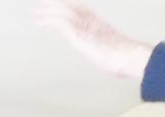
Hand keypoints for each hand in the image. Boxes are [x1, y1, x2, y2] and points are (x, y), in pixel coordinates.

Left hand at [34, 0, 152, 79]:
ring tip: (34, 13)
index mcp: (100, 24)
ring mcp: (85, 26)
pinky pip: (60, 21)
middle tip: (40, 7)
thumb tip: (114, 62)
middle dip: (55, 6)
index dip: (69, 7)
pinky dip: (49, 20)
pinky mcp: (79, 33)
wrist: (129, 57)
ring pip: (62, 11)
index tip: (59, 6)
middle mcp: (92, 22)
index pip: (82, 10)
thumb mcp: (116, 54)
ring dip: (47, 12)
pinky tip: (39, 23)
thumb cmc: (126, 60)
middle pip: (70, 7)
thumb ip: (111, 53)